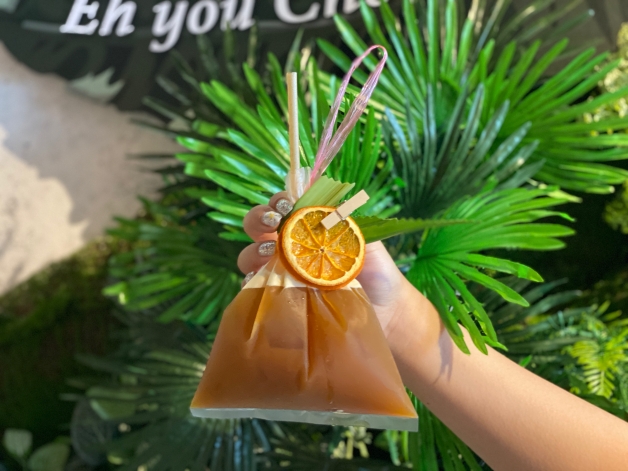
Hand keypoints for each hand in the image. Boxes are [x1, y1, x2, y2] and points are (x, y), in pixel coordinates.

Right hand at [239, 192, 441, 358]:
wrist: (386, 311)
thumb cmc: (376, 270)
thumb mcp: (364, 239)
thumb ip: (341, 221)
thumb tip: (319, 202)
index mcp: (307, 227)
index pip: (283, 206)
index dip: (279, 201)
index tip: (286, 204)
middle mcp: (289, 248)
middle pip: (257, 226)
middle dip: (258, 219)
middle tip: (273, 222)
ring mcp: (281, 275)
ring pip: (249, 257)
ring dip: (253, 252)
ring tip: (270, 255)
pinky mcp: (279, 301)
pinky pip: (254, 292)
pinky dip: (251, 285)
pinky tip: (262, 282)